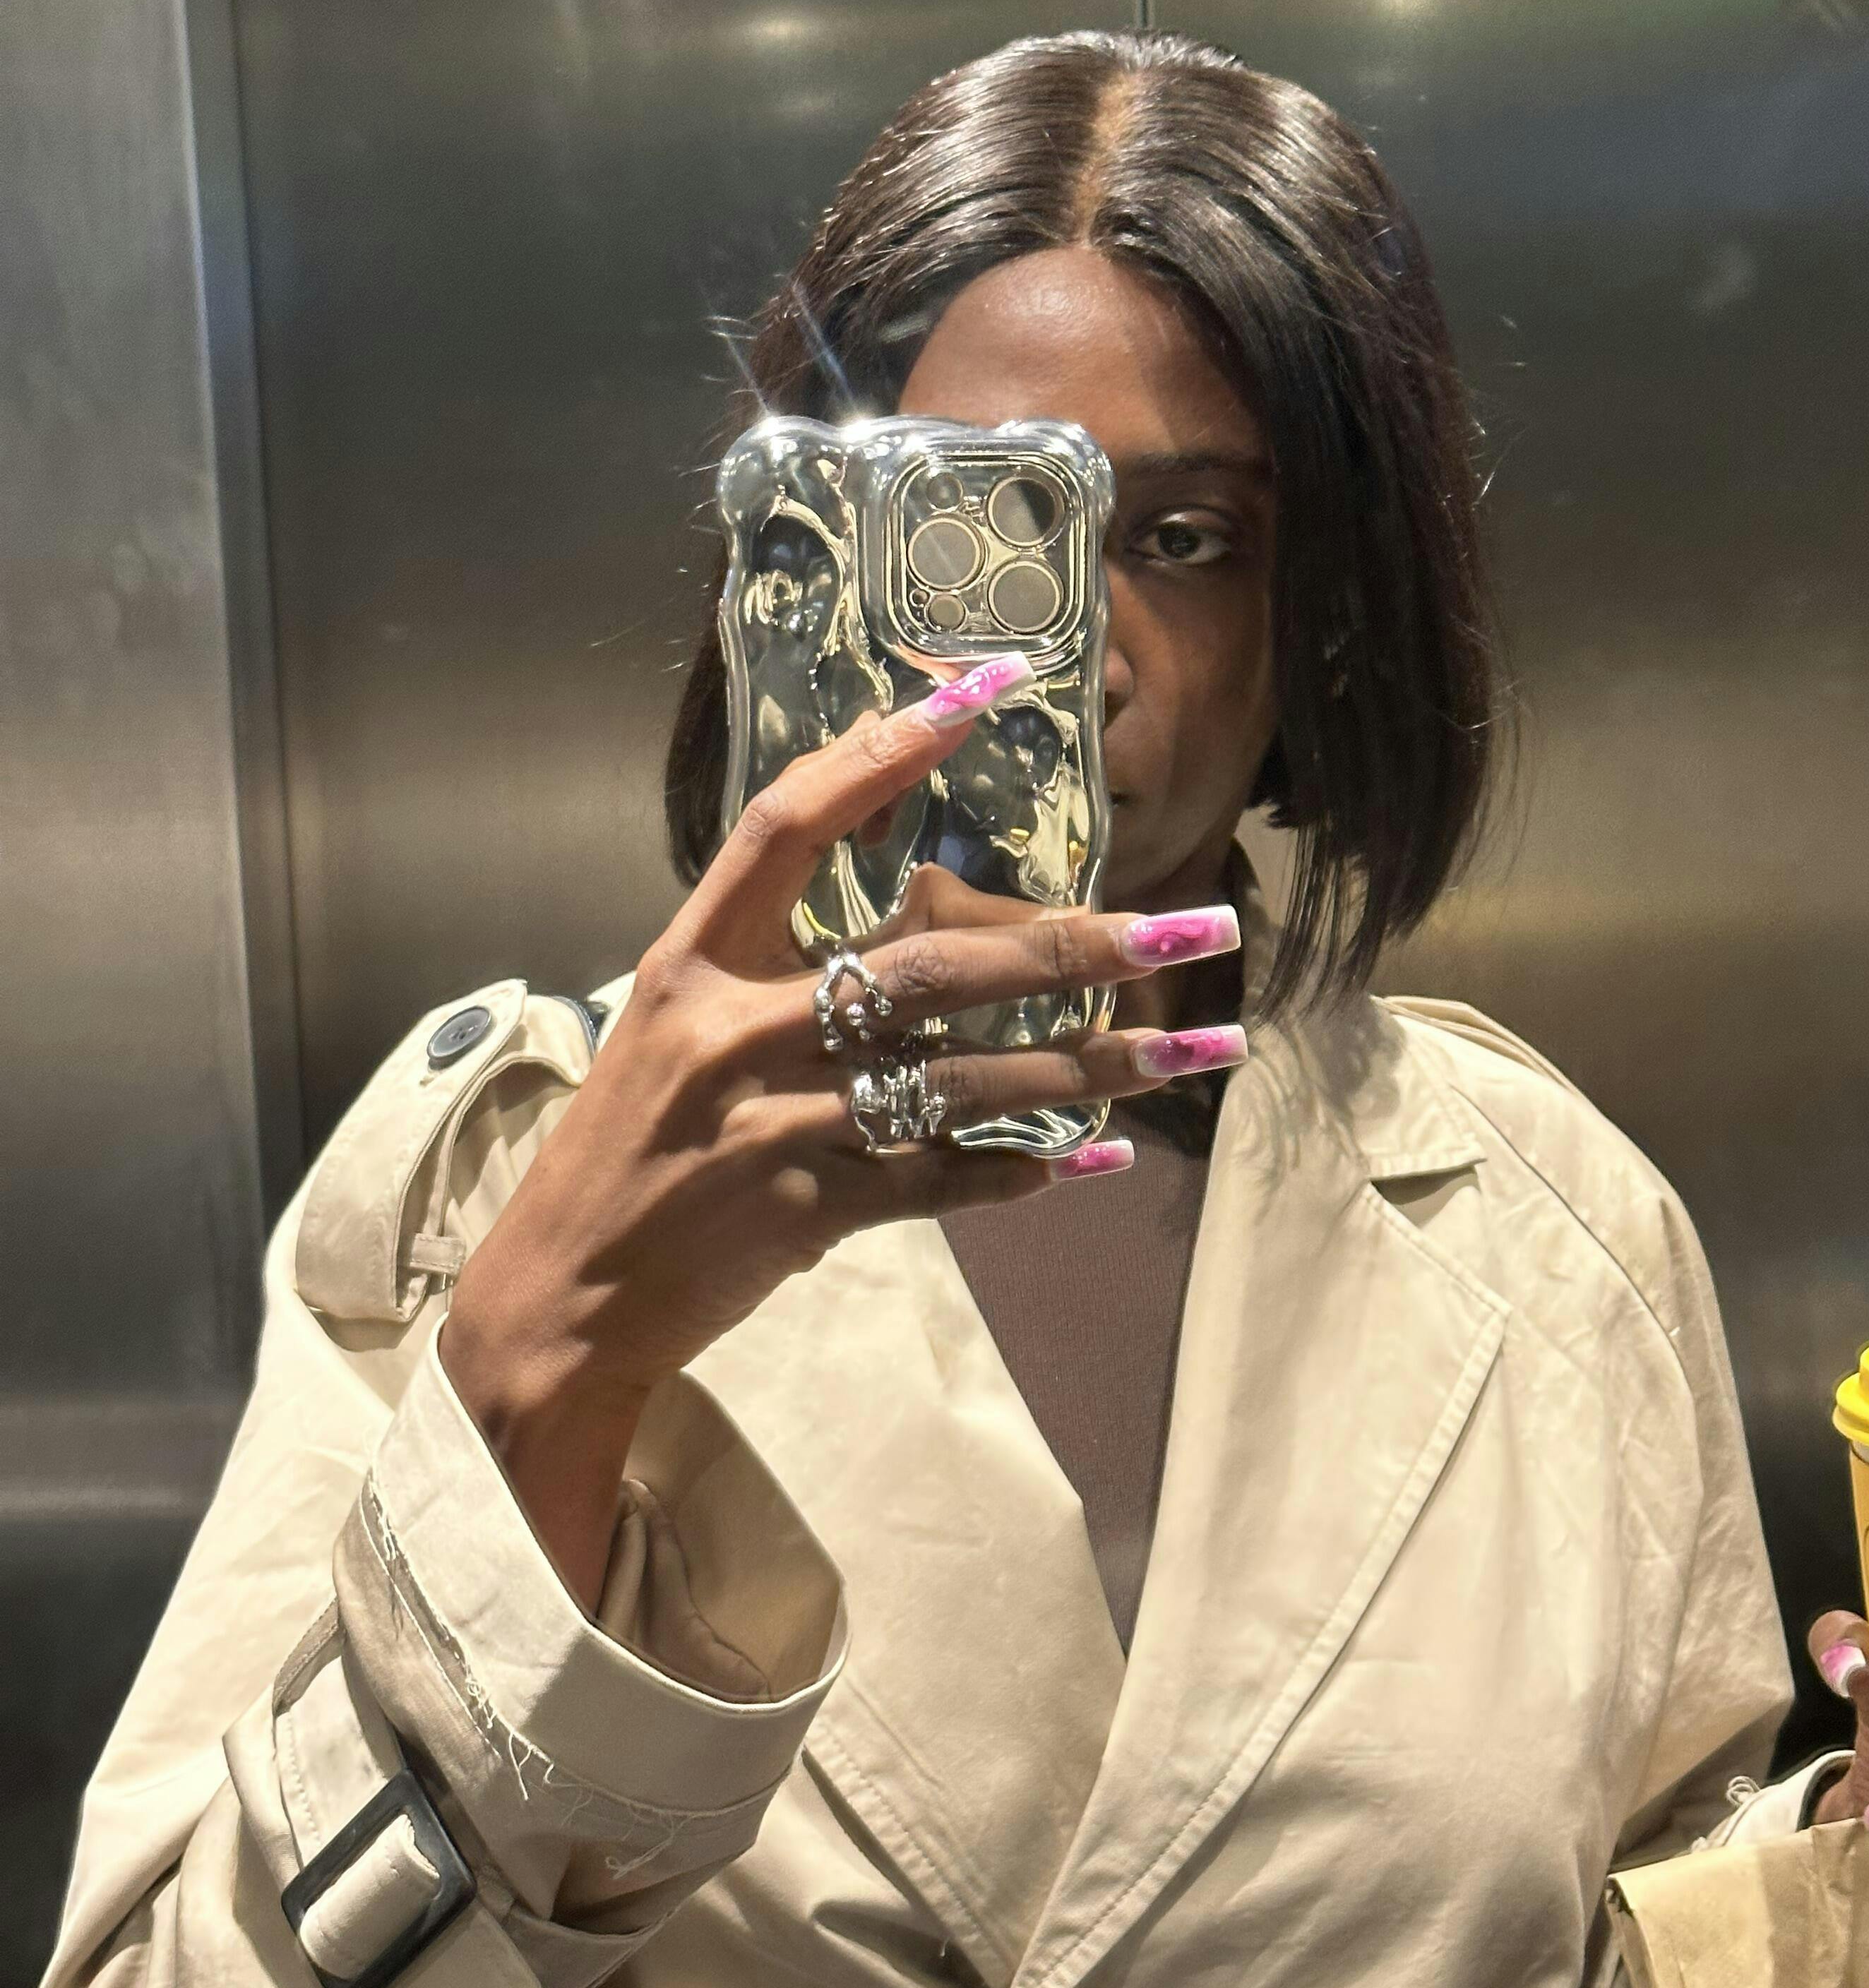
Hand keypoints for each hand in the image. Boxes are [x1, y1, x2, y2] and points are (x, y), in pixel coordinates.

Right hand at [440, 656, 1249, 1605]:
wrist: (559, 1295)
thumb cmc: (629, 1151)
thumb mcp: (675, 1033)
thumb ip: (776, 974)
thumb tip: (920, 915)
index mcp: (692, 961)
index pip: (791, 822)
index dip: (882, 751)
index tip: (980, 692)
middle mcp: (735, 1028)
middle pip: (932, 960)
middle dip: (1076, 945)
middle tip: (1188, 927)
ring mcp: (773, 1123)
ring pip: (966, 1079)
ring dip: (1090, 1068)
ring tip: (1190, 1052)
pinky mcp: (803, 1210)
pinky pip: (942, 1178)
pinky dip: (1024, 1168)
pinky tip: (1096, 1158)